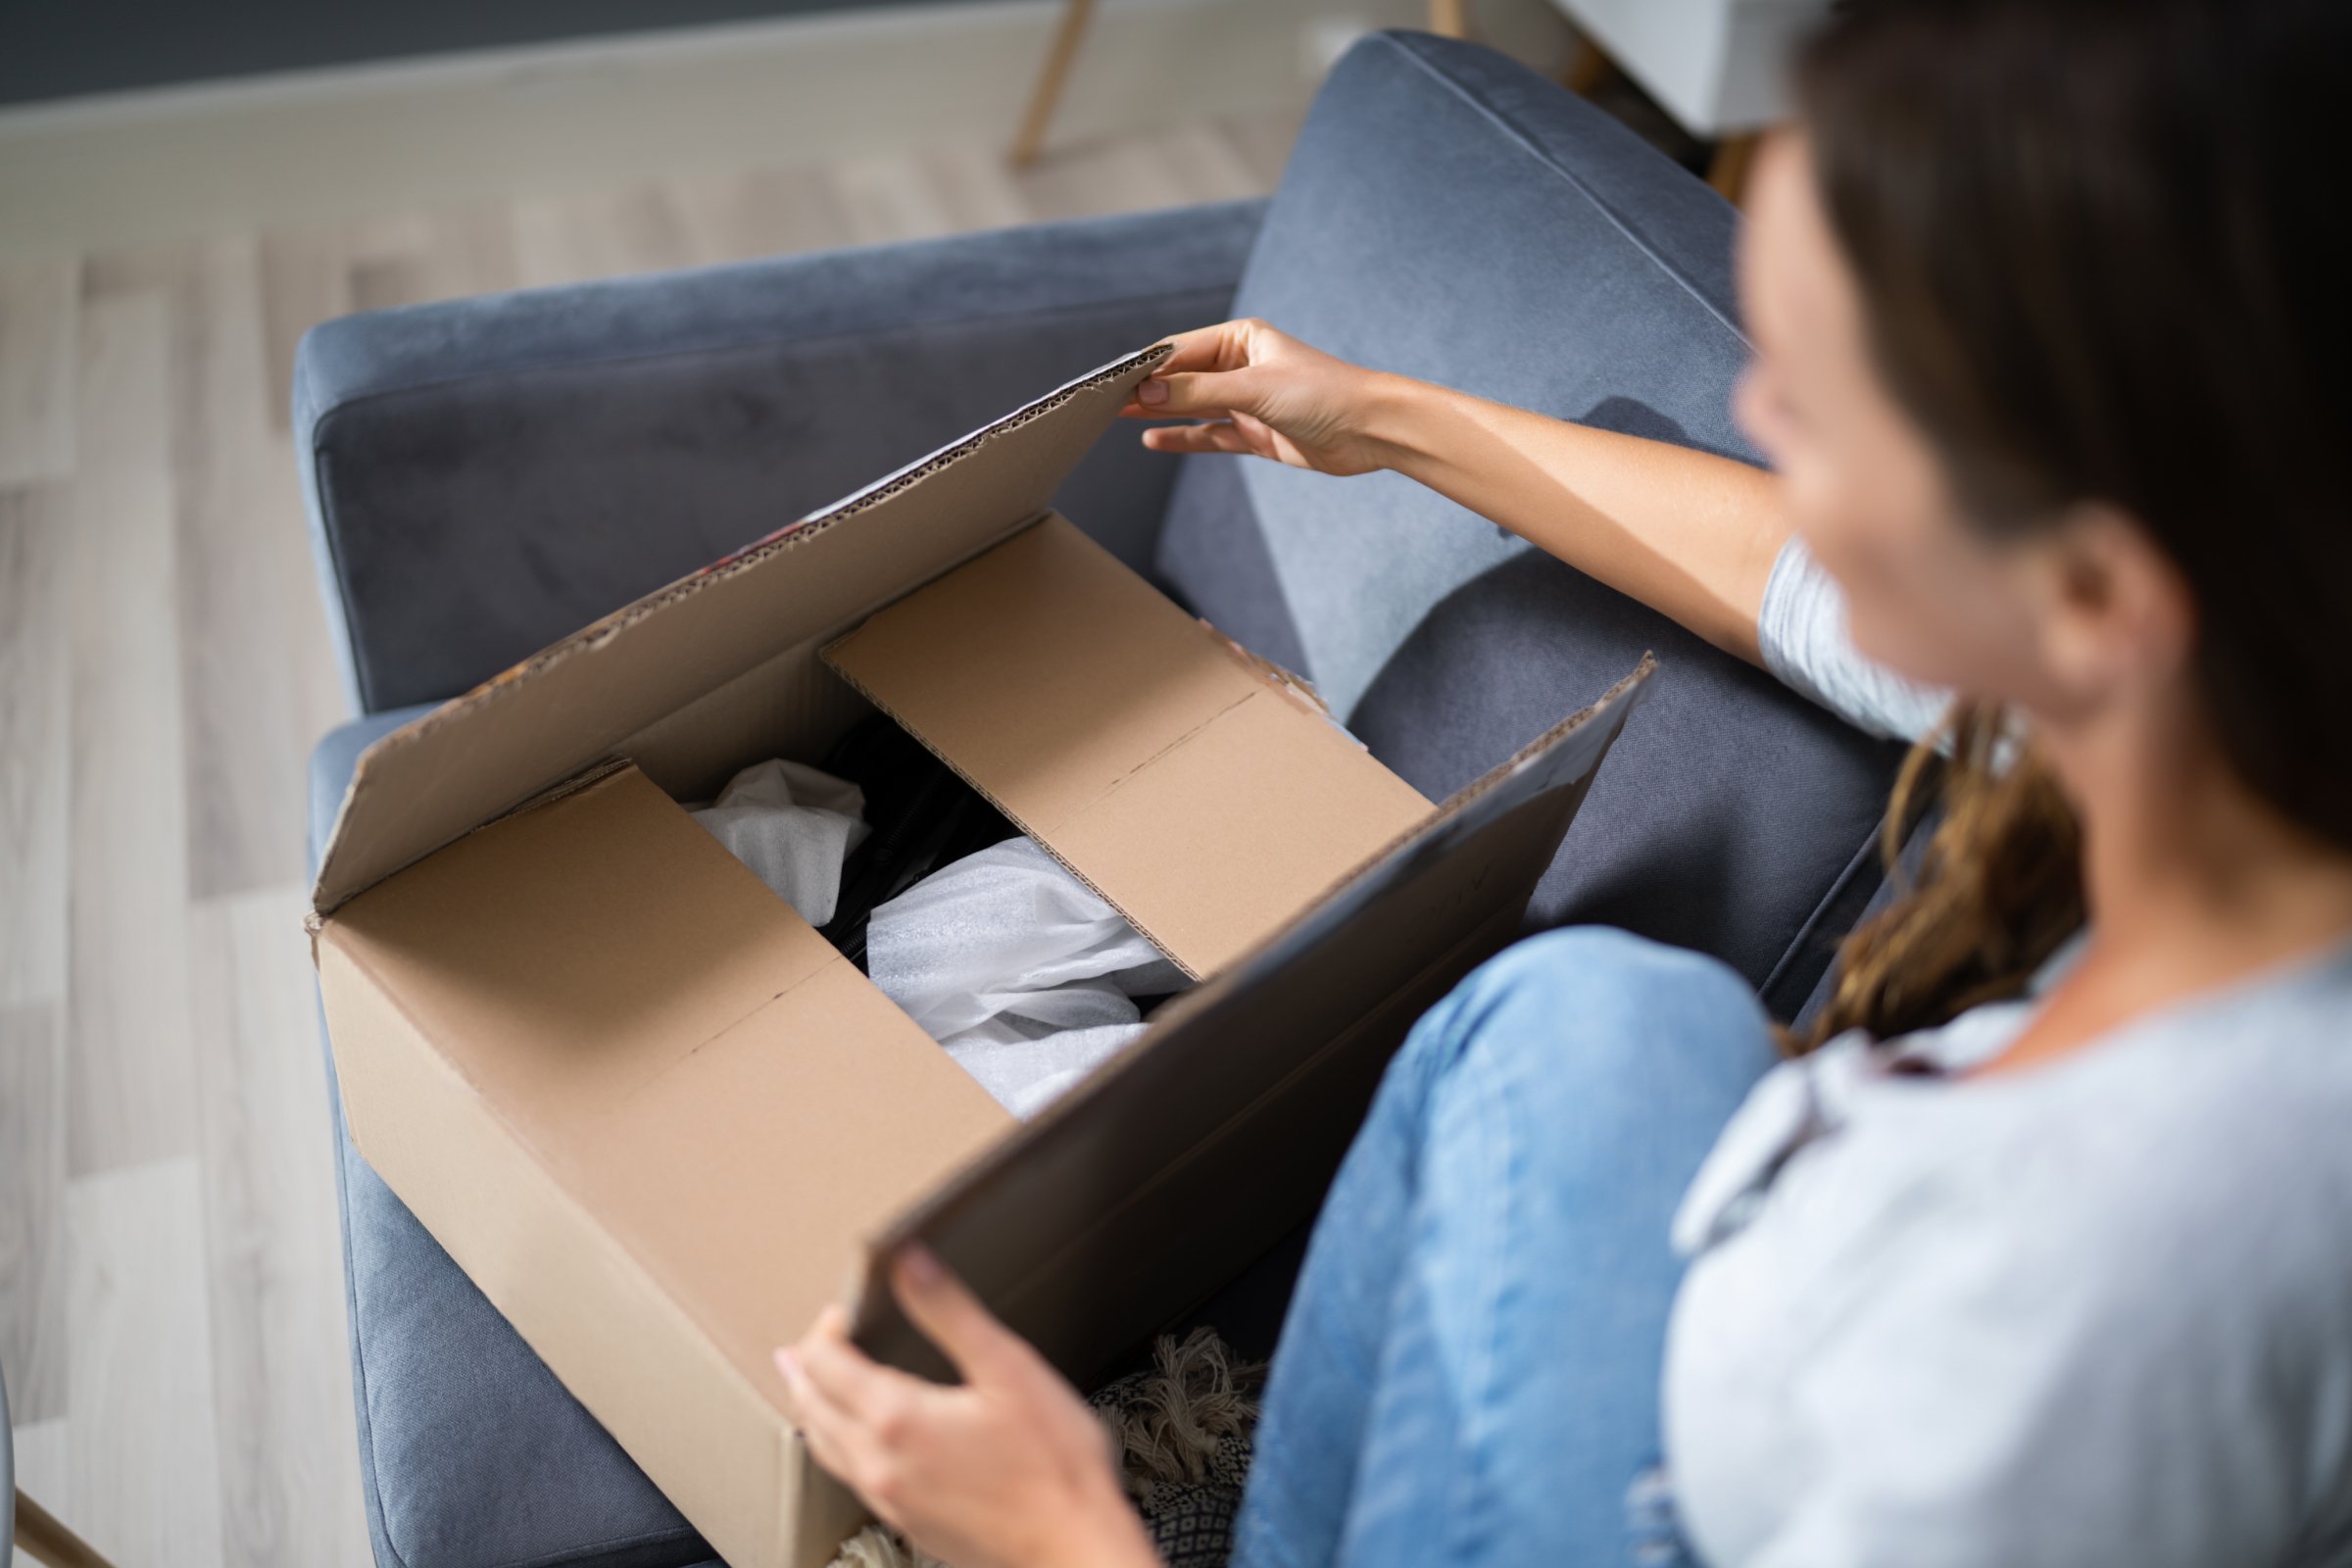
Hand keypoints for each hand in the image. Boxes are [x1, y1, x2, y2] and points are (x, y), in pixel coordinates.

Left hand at [776, 1245, 1161, 1567]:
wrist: (1074, 1548)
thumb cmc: (1055, 1464)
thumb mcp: (1008, 1369)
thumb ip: (950, 1311)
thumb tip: (907, 1261)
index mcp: (896, 1418)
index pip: (823, 1362)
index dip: (826, 1327)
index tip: (847, 1309)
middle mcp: (879, 1463)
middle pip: (811, 1406)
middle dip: (809, 1365)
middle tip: (820, 1338)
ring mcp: (890, 1500)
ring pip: (824, 1447)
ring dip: (816, 1407)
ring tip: (818, 1382)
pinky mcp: (907, 1524)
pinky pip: (852, 1476)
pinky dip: (841, 1443)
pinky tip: (865, 1438)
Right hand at [1120, 317, 1393, 476]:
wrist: (1372, 430)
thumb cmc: (1323, 394)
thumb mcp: (1253, 390)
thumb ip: (1197, 393)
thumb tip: (1143, 394)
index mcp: (1241, 340)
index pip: (1178, 351)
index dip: (1143, 367)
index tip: (1108, 381)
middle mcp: (1241, 367)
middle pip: (1180, 378)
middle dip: (1144, 390)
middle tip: (1099, 402)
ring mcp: (1247, 401)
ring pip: (1191, 407)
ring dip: (1157, 412)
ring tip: (1112, 418)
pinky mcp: (1256, 434)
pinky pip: (1209, 435)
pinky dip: (1183, 437)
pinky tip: (1152, 438)